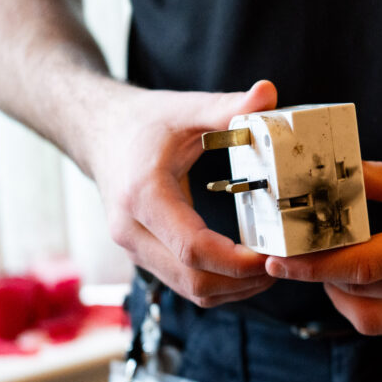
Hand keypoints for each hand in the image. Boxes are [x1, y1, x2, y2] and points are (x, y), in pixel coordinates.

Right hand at [91, 80, 279, 306]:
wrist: (99, 133)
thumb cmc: (143, 121)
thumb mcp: (185, 109)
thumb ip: (227, 105)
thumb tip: (268, 92)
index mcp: (143, 196)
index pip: (193, 249)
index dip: (237, 261)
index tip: (273, 255)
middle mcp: (131, 230)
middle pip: (193, 279)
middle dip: (243, 281)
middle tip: (283, 265)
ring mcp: (134, 247)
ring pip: (189, 289)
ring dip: (234, 288)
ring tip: (271, 270)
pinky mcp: (144, 254)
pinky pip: (184, 283)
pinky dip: (219, 284)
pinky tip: (247, 268)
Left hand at [266, 159, 381, 349]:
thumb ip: (371, 180)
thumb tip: (318, 177)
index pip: (362, 266)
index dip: (312, 266)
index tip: (278, 260)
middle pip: (363, 300)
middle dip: (325, 281)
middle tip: (309, 259)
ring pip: (378, 324)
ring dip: (350, 300)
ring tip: (345, 272)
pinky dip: (381, 312)